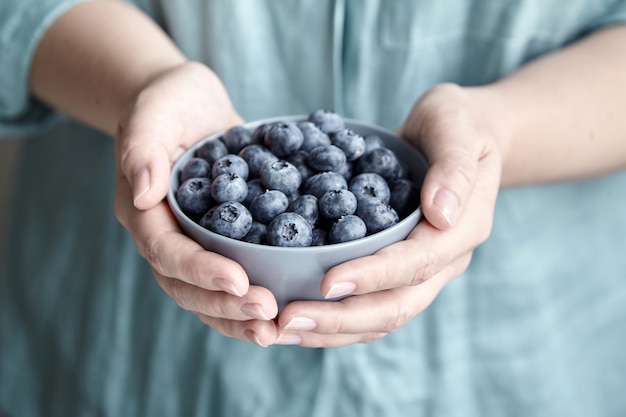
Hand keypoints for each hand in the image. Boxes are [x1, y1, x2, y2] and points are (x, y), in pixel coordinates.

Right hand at [113, 62, 278, 345]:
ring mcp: (193, 244)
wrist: (190, 105)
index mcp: (144, 212)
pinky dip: (252, 300)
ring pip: (208, 295)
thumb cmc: (169, 102)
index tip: (239, 282)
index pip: (167, 252)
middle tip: (269, 315)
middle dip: (226, 305)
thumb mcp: (153, 112)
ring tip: (276, 331)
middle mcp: (166, 237)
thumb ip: (142, 147)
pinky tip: (284, 312)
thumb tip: (143, 193)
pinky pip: (232, 279)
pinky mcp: (220, 242)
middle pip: (187, 287)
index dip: (201, 271)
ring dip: (240, 317)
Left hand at [275, 83, 506, 346]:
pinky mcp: (397, 270)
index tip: (326, 282)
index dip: (372, 277)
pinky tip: (294, 316)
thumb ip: (454, 166)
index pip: (416, 264)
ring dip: (330, 330)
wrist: (459, 135)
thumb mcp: (457, 127)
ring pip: (379, 318)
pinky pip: (367, 304)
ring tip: (280, 330)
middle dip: (341, 318)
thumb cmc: (457, 124)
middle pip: (394, 307)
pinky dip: (332, 316)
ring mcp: (421, 271)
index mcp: (462, 230)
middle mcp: (443, 262)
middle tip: (288, 320)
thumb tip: (441, 212)